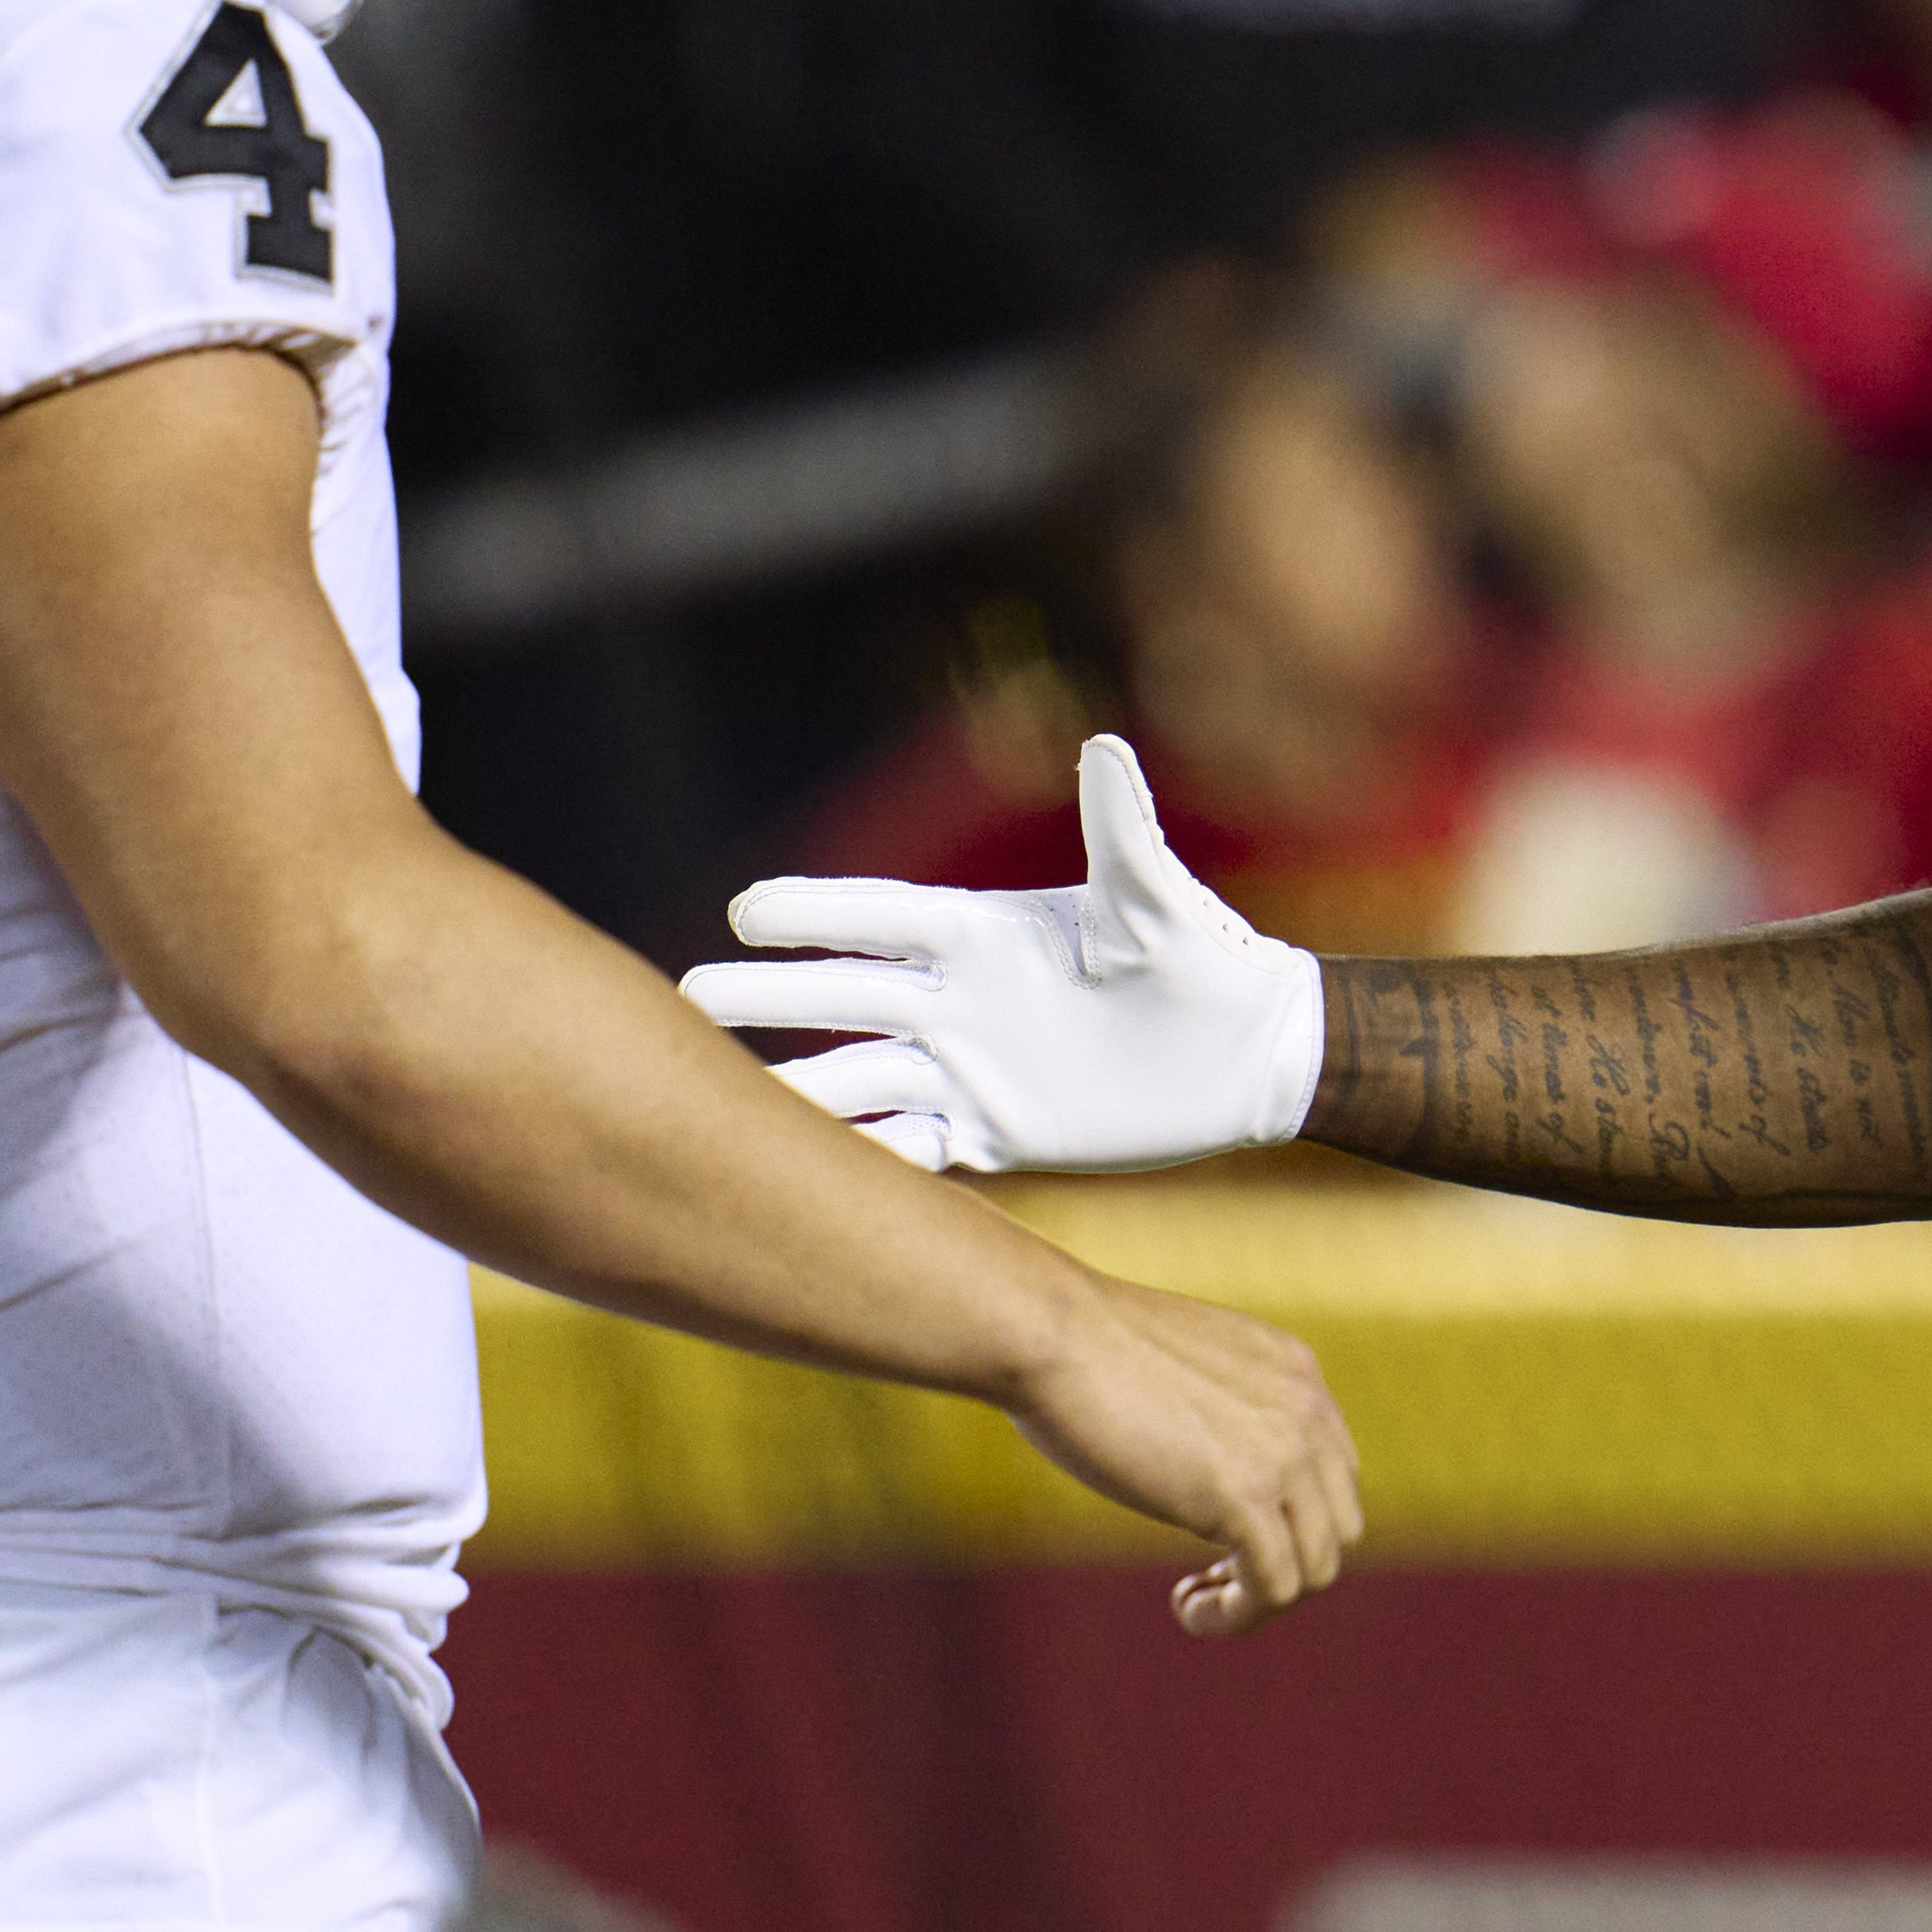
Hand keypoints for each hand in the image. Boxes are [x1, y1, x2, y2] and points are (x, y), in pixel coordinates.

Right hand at [680, 735, 1322, 1172]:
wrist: (1243, 1056)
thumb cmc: (1206, 963)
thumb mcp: (1158, 902)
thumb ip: (1121, 836)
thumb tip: (1106, 749)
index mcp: (984, 934)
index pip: (881, 918)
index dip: (818, 913)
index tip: (744, 912)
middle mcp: (959, 999)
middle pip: (844, 996)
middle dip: (770, 998)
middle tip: (689, 998)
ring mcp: (969, 1068)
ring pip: (860, 1077)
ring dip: (796, 1086)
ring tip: (718, 1099)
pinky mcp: (994, 1133)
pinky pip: (911, 1149)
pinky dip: (864, 1161)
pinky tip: (807, 1181)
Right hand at [1010, 1265, 1361, 1633]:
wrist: (1050, 1330)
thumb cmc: (1080, 1345)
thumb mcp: (1180, 1368)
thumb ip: (1213, 1406)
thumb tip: (1204, 1465)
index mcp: (1295, 1370)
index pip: (1334, 1472)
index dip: (1289, 1518)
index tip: (1223, 1533)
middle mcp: (1307, 1409)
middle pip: (1337, 1525)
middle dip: (1284, 1562)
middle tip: (1210, 1572)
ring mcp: (1283, 1453)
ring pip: (1316, 1568)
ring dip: (1261, 1601)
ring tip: (1199, 1602)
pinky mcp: (1244, 1496)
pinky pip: (1276, 1588)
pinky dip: (1237, 1616)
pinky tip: (1188, 1610)